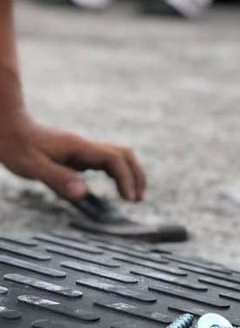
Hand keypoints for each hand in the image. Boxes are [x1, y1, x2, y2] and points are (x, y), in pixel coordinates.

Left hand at [0, 109, 145, 201]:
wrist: (8, 127)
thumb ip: (58, 178)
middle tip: (138, 199)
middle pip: (125, 155)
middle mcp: (86, 146)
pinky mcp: (80, 155)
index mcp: (78, 148)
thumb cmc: (16, 146)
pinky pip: (108, 162)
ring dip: (131, 175)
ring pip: (120, 157)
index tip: (128, 199)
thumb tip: (83, 194)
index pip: (114, 159)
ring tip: (133, 197)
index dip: (126, 179)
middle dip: (137, 176)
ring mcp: (84, 150)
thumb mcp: (31, 166)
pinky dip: (119, 175)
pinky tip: (117, 190)